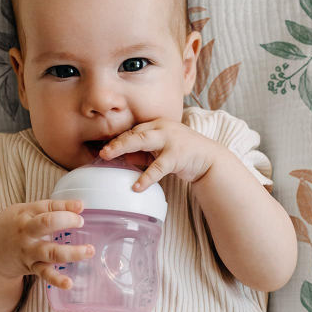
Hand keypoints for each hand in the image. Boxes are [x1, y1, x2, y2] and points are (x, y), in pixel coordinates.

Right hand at [0, 199, 94, 289]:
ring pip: (50, 252)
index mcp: (25, 213)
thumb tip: (78, 207)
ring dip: (71, 252)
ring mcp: (28, 251)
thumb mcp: (22, 211)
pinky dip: (56, 279)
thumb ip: (46, 209)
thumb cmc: (11, 227)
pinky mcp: (30, 267)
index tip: (81, 208)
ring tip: (89, 251)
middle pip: (46, 223)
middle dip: (66, 221)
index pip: (47, 206)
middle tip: (80, 222)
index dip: (65, 206)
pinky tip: (69, 283)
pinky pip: (44, 274)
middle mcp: (26, 231)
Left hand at [99, 118, 219, 191]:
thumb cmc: (183, 153)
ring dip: (123, 148)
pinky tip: (137, 187)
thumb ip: (142, 153)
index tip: (105, 148)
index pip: (134, 130)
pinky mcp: (177, 156)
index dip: (118, 139)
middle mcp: (162, 128)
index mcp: (157, 124)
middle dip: (116, 141)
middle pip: (135, 132)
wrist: (209, 159)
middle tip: (102, 151)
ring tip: (108, 158)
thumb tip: (122, 158)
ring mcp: (170, 140)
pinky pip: (158, 167)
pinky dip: (146, 177)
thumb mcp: (160, 151)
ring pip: (142, 142)